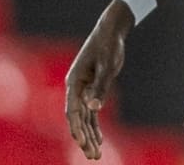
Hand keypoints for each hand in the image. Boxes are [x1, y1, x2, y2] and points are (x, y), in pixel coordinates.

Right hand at [64, 2, 130, 159]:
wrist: (111, 31)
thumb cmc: (108, 45)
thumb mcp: (107, 66)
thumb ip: (100, 87)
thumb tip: (94, 109)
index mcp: (74, 82)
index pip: (72, 111)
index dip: (78, 128)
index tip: (84, 143)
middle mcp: (75, 89)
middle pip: (77, 119)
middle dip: (84, 139)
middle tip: (93, 156)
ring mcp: (83, 90)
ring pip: (84, 119)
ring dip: (89, 136)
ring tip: (95, 155)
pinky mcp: (92, 90)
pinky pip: (91, 113)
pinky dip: (94, 126)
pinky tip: (99, 140)